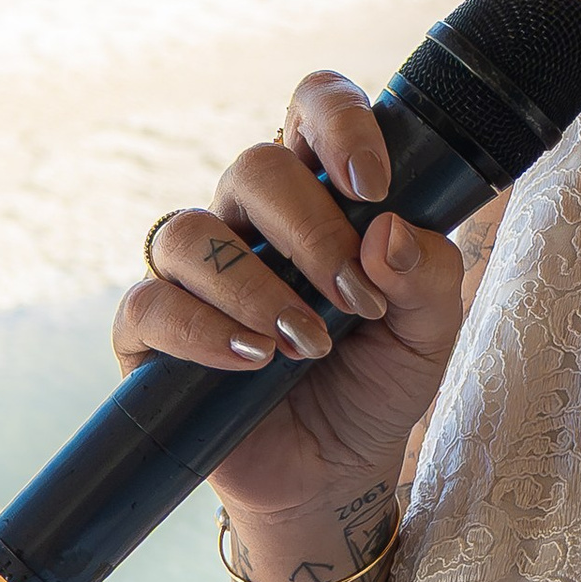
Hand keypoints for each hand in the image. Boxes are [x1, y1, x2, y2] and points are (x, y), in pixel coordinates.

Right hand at [112, 73, 465, 521]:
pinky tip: (253, 361)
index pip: (310, 108)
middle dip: (312, 231)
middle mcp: (250, 220)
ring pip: (191, 232)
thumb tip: (389, 230)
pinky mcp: (151, 333)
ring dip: (256, 287)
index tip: (373, 185)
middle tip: (355, 299)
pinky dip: (203, 330)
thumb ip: (428, 277)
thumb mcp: (429, 333)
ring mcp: (194, 274)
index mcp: (320, 194)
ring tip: (309, 343)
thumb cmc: (377, 381)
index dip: (337, 122)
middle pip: (254, 167)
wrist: (333, 473)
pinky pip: (151, 304)